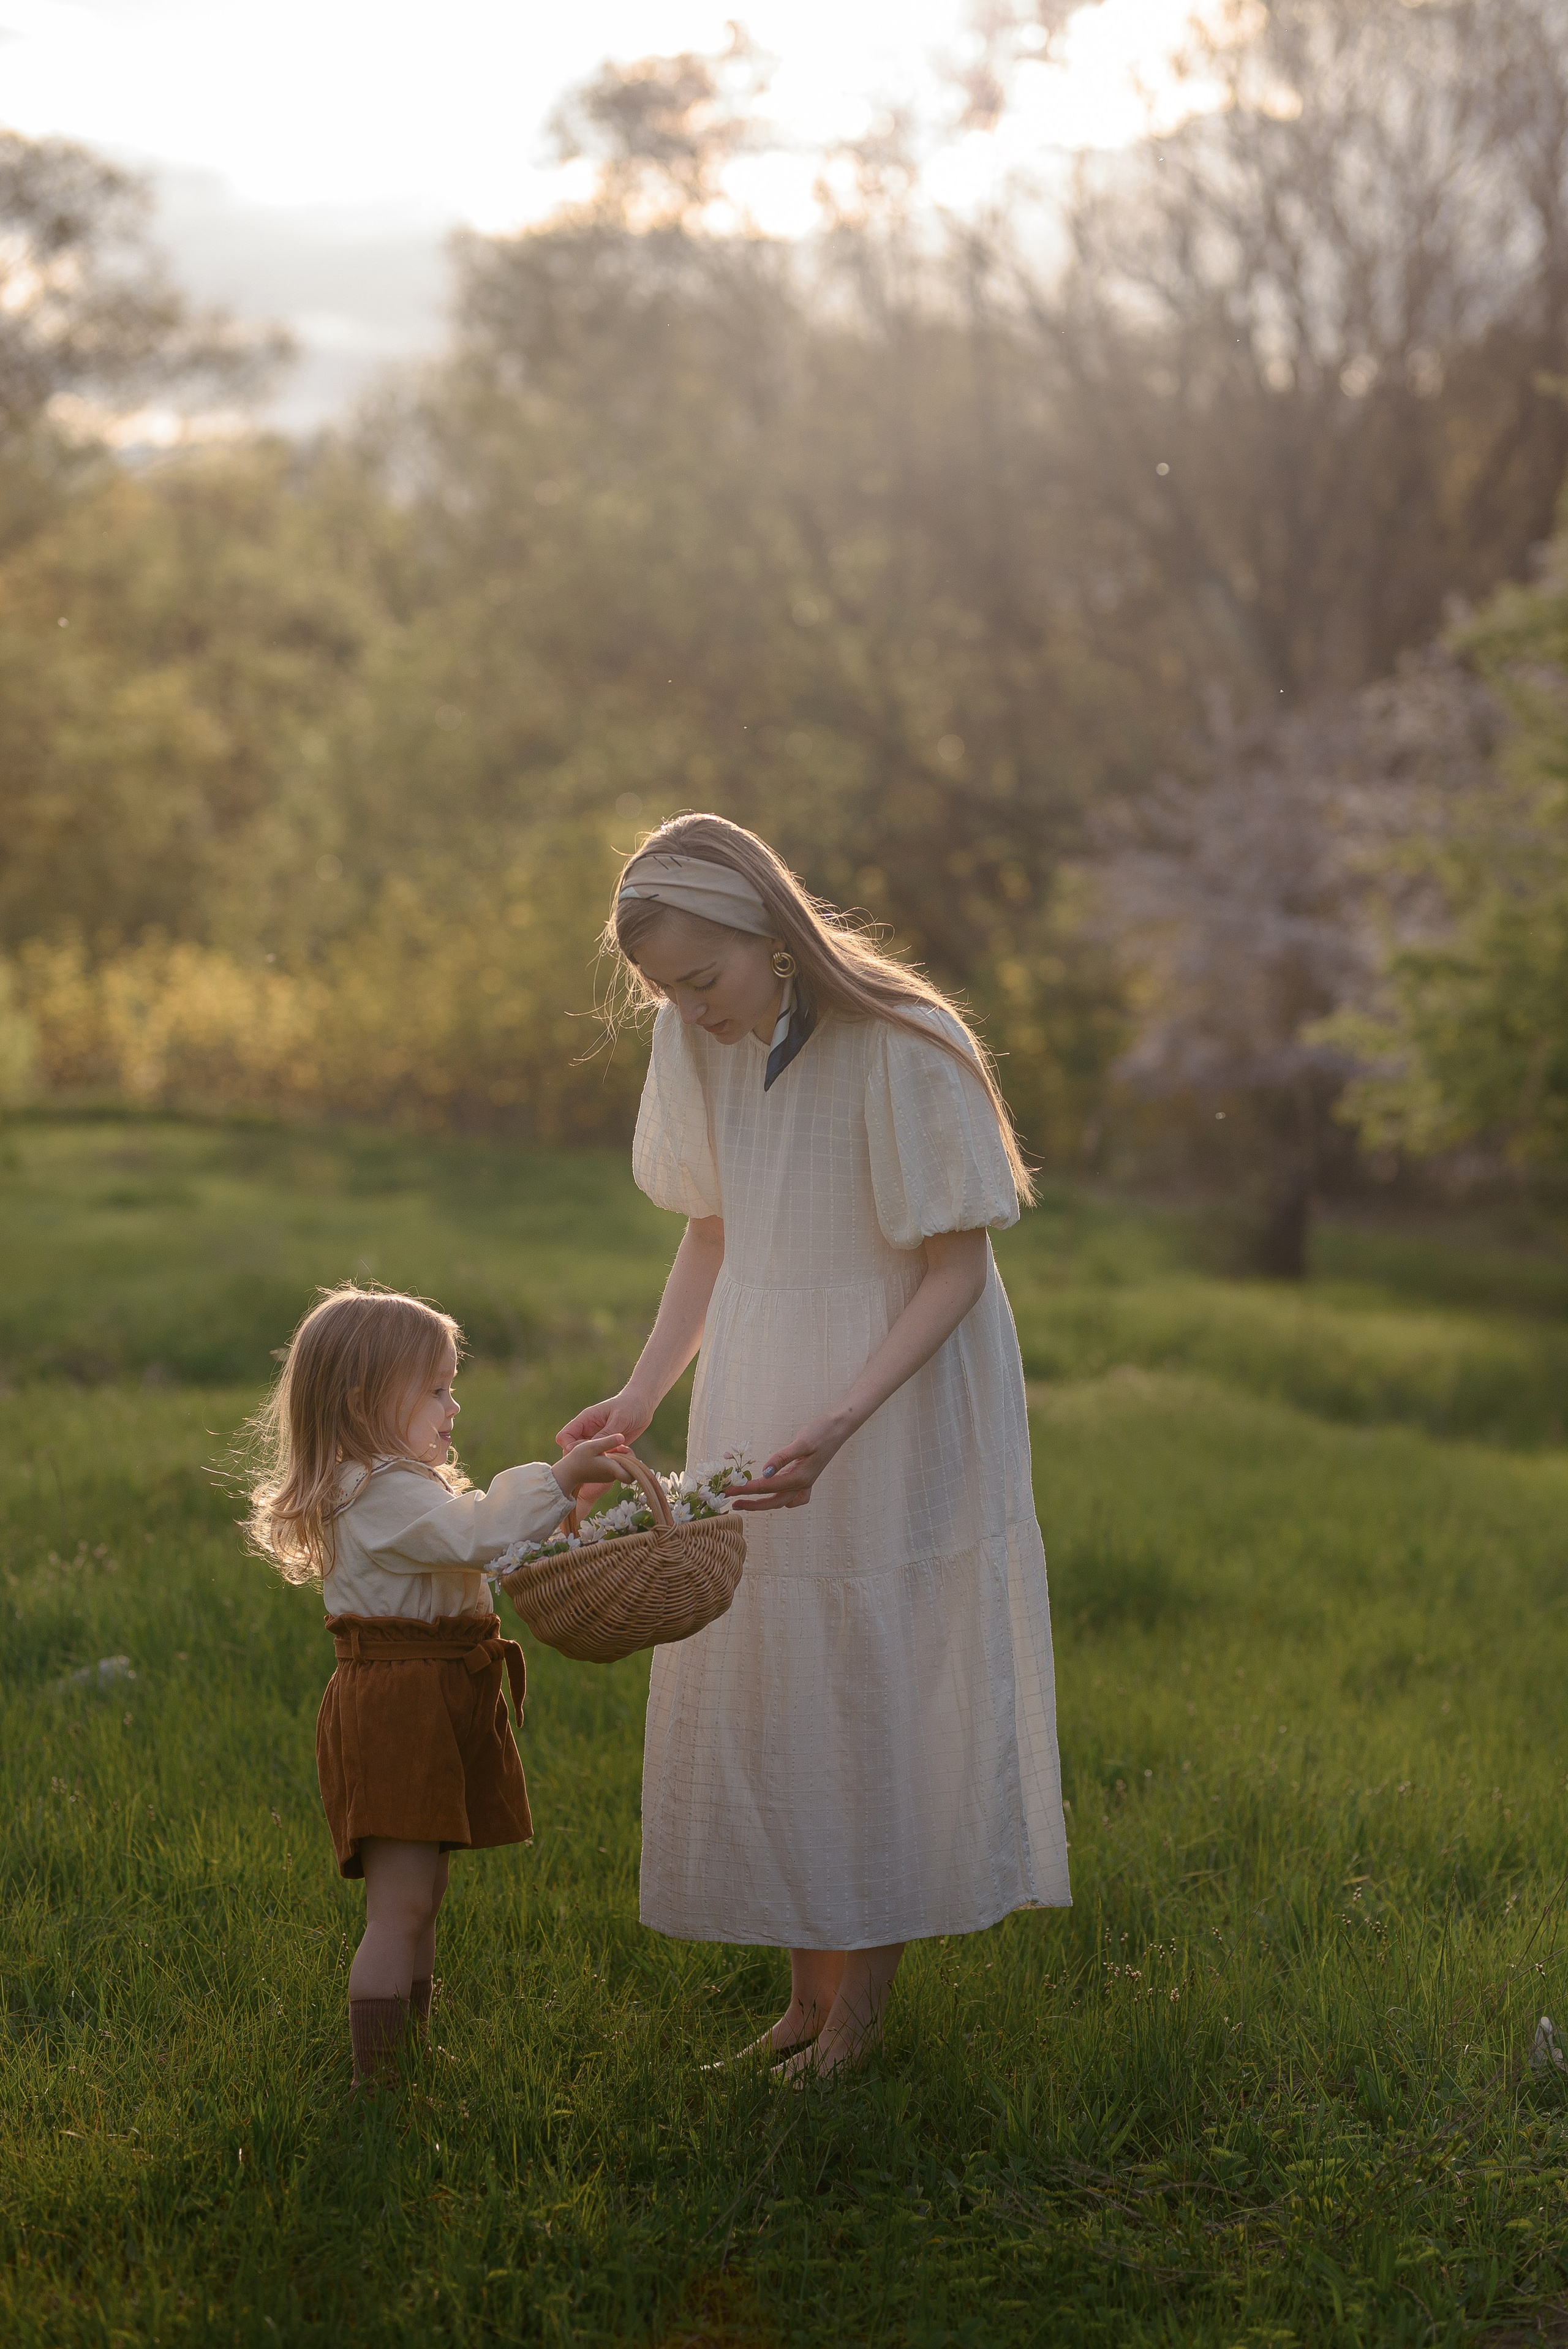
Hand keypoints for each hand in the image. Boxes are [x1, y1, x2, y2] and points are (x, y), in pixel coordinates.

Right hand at [555, 1390, 651, 1509]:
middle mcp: (589, 1431)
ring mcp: (597, 1439)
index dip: (569, 1447)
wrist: (644, 1404)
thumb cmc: (630, 1406)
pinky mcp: (608, 1445)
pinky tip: (621, 1457)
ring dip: (598, 1460)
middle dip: (583, 1457)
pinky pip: (602, 1457)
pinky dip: (609, 1460)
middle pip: (573, 1449)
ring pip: (588, 1455)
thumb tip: (592, 1447)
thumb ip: (606, 1432)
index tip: (584, 1452)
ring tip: (612, 1458)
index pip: (565, 1435)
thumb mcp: (618, 1419)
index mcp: (586, 1420)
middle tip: (600, 1459)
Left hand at [726, 1412, 853, 1510]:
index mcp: (799, 1477)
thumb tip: (765, 1473)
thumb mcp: (802, 1442)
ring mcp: (806, 1482)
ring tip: (746, 1501)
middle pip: (772, 1501)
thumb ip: (782, 1458)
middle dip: (751, 1503)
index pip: (766, 1487)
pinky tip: (775, 1495)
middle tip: (731, 1502)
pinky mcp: (807, 1476)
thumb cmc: (822, 1431)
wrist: (840, 1426)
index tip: (727, 1490)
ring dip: (763, 1503)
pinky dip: (782, 1500)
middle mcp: (802, 1484)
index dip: (745, 1489)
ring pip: (782, 1501)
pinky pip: (794, 1496)